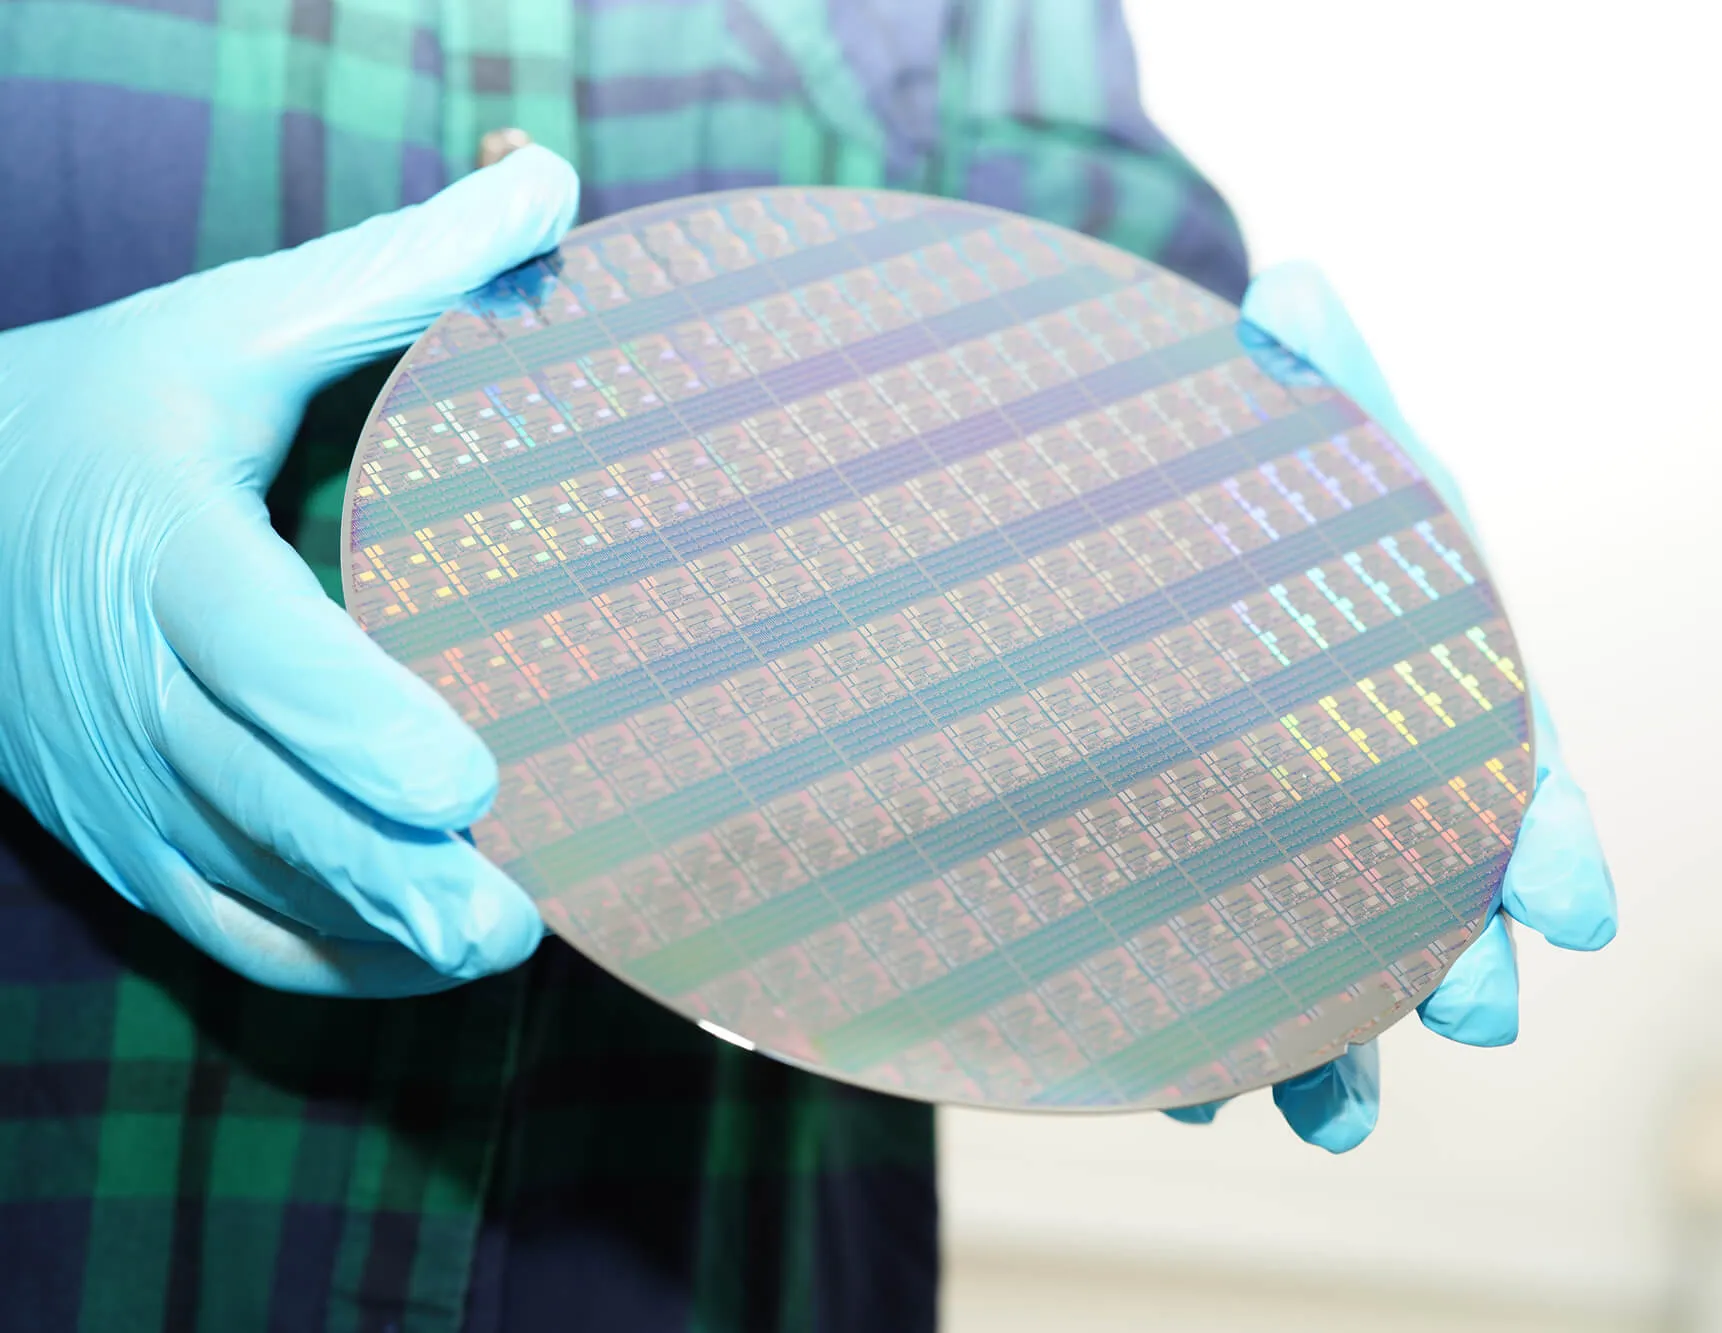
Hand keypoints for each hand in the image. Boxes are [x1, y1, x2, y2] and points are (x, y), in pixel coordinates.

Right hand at [0, 148, 578, 995]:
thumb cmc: (109, 407)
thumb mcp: (230, 323)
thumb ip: (397, 271)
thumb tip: (549, 176)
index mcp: (154, 539)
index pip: (242, 641)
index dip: (344, 717)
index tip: (462, 777)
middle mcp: (121, 677)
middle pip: (250, 790)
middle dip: (377, 865)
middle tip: (508, 916)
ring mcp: (117, 780)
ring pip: (241, 879)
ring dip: (366, 929)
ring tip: (495, 947)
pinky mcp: (127, 841)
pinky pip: (222, 930)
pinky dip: (323, 959)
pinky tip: (426, 965)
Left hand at [1166, 261, 1617, 1149]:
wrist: (1135, 531)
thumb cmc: (1244, 480)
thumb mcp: (1282, 419)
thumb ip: (1298, 374)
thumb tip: (1288, 292)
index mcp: (1433, 677)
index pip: (1507, 759)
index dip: (1543, 832)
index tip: (1574, 908)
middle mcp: (1377, 774)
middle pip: (1437, 884)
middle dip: (1463, 954)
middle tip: (1478, 1016)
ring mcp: (1290, 840)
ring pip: (1332, 958)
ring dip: (1341, 1041)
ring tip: (1329, 1119)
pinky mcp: (1195, 884)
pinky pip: (1213, 975)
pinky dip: (1206, 1036)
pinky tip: (1184, 1083)